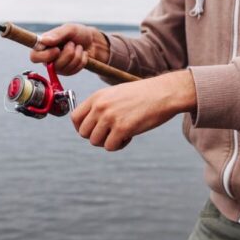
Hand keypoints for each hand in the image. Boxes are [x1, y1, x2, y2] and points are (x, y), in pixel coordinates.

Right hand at [29, 23, 109, 74]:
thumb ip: (57, 34)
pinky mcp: (68, 72)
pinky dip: (81, 60)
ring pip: (65, 68)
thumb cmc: (78, 33)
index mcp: (44, 46)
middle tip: (72, 44)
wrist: (92, 41)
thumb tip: (44, 41)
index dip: (45, 56)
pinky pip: (74, 70)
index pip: (34, 57)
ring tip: (78, 47)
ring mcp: (58, 66)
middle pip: (53, 65)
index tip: (57, 50)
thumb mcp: (69, 29)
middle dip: (68, 54)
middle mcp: (48, 58)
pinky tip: (82, 54)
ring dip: (76, 55)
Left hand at [71, 70, 196, 150]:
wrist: (164, 93)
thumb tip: (89, 127)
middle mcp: (100, 106)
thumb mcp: (115, 94)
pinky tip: (130, 136)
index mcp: (97, 97)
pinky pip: (110, 146)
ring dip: (108, 141)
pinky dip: (119, 145)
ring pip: (95, 142)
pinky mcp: (122, 128)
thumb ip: (100, 107)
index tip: (93, 131)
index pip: (75, 118)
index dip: (82, 128)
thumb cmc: (142, 95)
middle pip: (84, 133)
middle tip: (111, 133)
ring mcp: (110, 117)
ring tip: (122, 133)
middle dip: (96, 137)